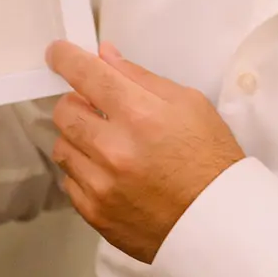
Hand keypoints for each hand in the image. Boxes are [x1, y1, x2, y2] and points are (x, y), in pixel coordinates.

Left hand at [47, 40, 243, 262]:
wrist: (219, 223)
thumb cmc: (210, 158)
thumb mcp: (189, 104)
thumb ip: (141, 78)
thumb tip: (104, 56)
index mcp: (140, 115)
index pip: (86, 75)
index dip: (65, 58)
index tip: (58, 53)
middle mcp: (114, 149)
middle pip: (63, 111)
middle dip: (75, 102)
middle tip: (95, 107)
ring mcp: (101, 185)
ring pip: (61, 146)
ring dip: (78, 138)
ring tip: (106, 143)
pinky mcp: (95, 214)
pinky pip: (69, 181)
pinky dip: (84, 171)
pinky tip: (110, 172)